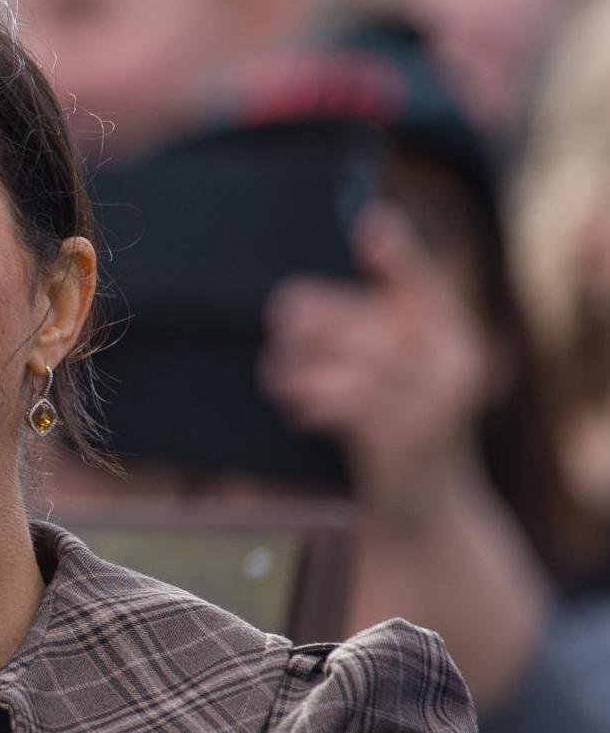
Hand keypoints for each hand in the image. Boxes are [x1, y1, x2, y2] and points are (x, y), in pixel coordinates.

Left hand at [260, 203, 489, 517]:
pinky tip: (295, 406)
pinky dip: (313, 397)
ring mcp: (433, 406)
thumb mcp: (397, 377)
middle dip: (323, 316)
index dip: (400, 254)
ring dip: (305, 364)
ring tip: (279, 373)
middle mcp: (453, 368)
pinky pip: (347, 402)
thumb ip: (367, 335)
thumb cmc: (397, 427)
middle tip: (281, 318)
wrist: (424, 510)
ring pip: (357, 363)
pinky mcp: (404, 440)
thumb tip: (293, 304)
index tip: (369, 222)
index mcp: (454, 339)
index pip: (428, 286)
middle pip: (376, 323)